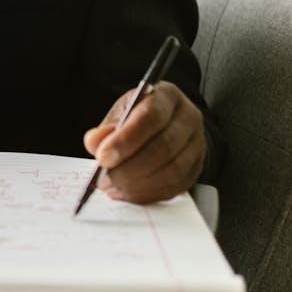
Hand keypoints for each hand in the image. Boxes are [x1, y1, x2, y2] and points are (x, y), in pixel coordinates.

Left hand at [82, 81, 205, 203]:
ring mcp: (197, 145)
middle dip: (129, 168)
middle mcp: (189, 118)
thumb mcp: (120, 113)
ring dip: (138, 184)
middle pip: (164, 147)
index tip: (102, 157)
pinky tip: (127, 192)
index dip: (126, 139)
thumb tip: (94, 143)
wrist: (165, 126)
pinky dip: (147, 194)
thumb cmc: (138, 116)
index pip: (151, 116)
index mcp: (168, 97)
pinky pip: (175, 187)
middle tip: (104, 178)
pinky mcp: (196, 169)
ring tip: (112, 187)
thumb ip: (107, 127)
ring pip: (172, 171)